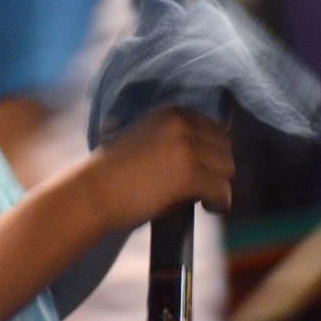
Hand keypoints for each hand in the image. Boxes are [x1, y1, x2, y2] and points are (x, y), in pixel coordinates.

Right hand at [90, 106, 233, 229]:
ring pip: (227, 169)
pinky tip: (206, 208)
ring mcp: (187, 147)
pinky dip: (219, 203)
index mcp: (170, 112)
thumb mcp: (145, 138)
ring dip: (217, 184)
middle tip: (201, 186)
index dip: (211, 151)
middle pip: (225, 147)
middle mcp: (181, 123)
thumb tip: (213, 146)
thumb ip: (174, 136)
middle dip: (216, 168)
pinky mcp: (190, 174)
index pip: (214, 128)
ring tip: (201, 198)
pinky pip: (222, 191)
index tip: (203, 168)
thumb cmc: (114, 173)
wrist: (93, 192)